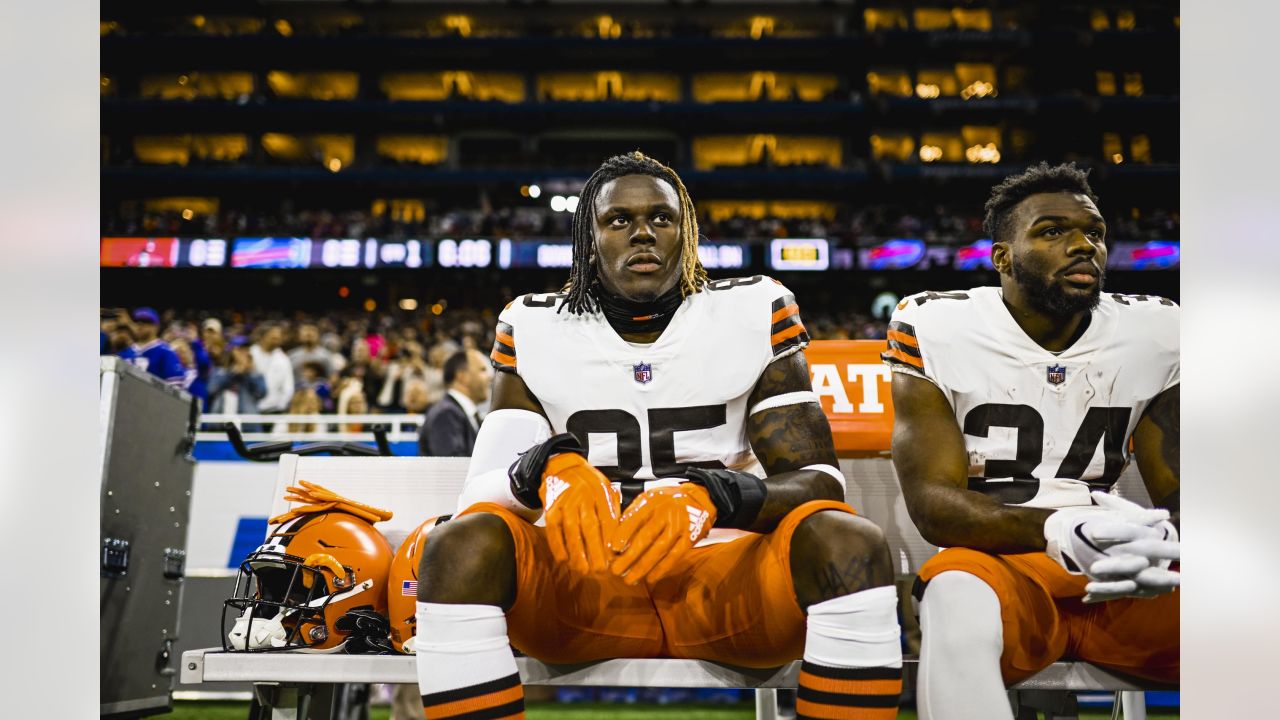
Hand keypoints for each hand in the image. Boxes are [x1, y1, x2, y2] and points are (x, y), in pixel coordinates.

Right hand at [538, 451, 620, 574]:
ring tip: (583, 570)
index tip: (615, 559)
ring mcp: (566, 500)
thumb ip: (613, 511)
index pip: (608, 519)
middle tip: (601, 570)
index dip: (611, 540)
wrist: (562, 466)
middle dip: (596, 550)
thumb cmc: (589, 484)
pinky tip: (563, 559)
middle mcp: (584, 495)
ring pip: (571, 529)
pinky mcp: (551, 506)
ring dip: (577, 552)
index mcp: (601, 492)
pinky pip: (553, 528)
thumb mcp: (606, 490)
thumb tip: (623, 540)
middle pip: (590, 526)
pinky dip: (557, 545)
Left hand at [607, 484, 715, 585]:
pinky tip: (650, 578)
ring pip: (659, 549)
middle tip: (616, 570)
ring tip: (629, 579)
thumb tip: (614, 536)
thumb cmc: (667, 501)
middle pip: (646, 537)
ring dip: (643, 567)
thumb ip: (632, 514)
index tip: (613, 549)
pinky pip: (674, 556)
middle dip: (629, 556)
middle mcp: (666, 513)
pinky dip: (662, 568)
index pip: (635, 518)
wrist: (698, 498)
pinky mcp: (690, 538)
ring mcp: (680, 526)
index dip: (623, 534)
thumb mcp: (648, 498)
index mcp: (652, 502)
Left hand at [1045, 491, 1179, 601]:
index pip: (1133, 533)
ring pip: (1133, 583)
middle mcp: (1153, 557)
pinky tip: (1087, 598)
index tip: (1093, 532)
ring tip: (1088, 588)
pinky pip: (1126, 592)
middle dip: (1115, 566)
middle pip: (1135, 562)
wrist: (1174, 549)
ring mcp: (1151, 575)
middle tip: (1093, 568)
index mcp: (1151, 535)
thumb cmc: (1147, 527)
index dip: (1115, 532)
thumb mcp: (1134, 513)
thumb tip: (1095, 494)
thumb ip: (1117, 505)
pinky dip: (1107, 595)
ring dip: (1110, 588)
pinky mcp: (1146, 588)